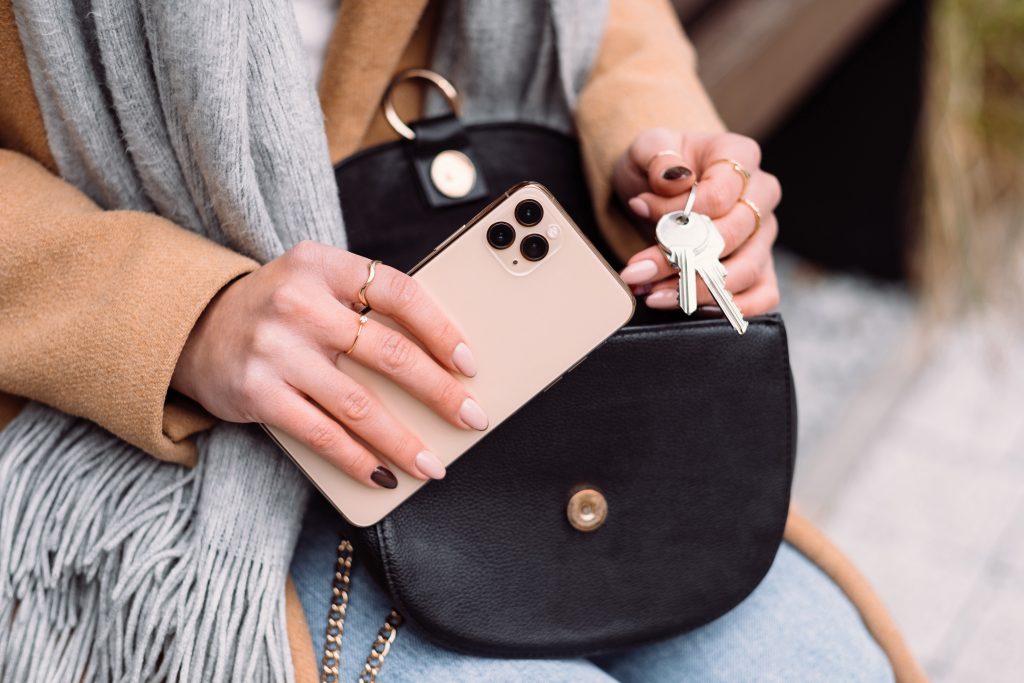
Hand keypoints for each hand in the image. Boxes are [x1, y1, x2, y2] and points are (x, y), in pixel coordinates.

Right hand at [171, 241, 485, 487]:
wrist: (194, 326)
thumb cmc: (277, 309)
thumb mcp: (315, 283)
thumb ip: (364, 306)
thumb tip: (438, 361)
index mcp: (322, 265)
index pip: (399, 292)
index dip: (441, 330)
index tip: (469, 363)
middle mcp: (300, 304)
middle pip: (389, 354)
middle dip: (440, 394)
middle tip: (472, 418)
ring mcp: (277, 350)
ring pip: (360, 405)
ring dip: (404, 441)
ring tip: (432, 464)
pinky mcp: (258, 393)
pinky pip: (323, 435)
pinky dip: (359, 460)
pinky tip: (383, 475)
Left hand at [612, 128, 781, 314]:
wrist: (657, 188)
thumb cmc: (657, 166)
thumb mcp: (647, 147)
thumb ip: (658, 156)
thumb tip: (674, 179)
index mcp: (740, 157)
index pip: (720, 194)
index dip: (678, 210)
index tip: (639, 207)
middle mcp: (761, 196)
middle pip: (731, 236)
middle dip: (678, 258)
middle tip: (637, 270)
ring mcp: (764, 235)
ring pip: (745, 271)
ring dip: (694, 289)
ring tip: (652, 293)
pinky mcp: (761, 267)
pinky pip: (763, 297)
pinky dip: (728, 308)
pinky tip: (689, 306)